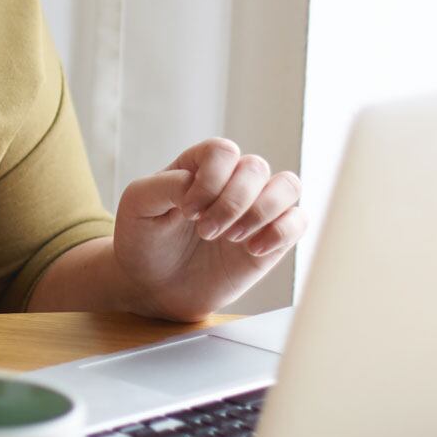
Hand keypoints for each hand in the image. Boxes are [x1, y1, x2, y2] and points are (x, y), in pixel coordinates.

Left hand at [111, 138, 306, 321]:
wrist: (152, 285)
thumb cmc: (143, 238)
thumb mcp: (138, 205)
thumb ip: (165, 184)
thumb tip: (198, 184)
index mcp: (201, 165)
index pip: (223, 151)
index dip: (210, 180)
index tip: (187, 211)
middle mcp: (233, 181)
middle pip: (256, 166)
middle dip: (232, 202)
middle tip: (205, 232)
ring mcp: (255, 210)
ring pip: (288, 185)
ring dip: (261, 211)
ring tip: (232, 238)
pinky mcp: (271, 241)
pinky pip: (298, 221)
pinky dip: (282, 232)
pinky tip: (253, 250)